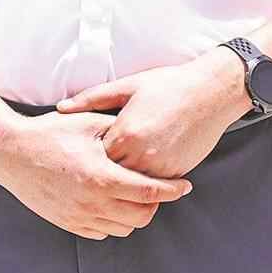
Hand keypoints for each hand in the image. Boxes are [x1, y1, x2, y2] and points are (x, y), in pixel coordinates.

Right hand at [0, 111, 192, 239]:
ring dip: (136, 213)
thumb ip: (119, 130)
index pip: (150, 192)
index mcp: (102, 178)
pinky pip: (103, 232)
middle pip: (142, 216)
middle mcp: (93, 203)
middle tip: (157, 186)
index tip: (185, 185)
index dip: (173, 190)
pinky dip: (115, 221)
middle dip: (155, 203)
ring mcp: (80, 216)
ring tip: (134, 193)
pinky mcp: (68, 223)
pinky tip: (112, 201)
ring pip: (124, 228)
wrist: (10, 153)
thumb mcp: (87, 123)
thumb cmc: (49, 132)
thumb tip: (146, 135)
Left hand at [55, 56, 249, 178]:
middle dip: (102, 174)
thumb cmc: (168, 85)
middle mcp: (141, 155)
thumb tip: (61, 108)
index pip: (95, 156)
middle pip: (111, 176)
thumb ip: (91, 99)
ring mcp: (160, 167)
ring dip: (123, 182)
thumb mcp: (127, 86)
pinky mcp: (176, 173)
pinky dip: (144, 183)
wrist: (211, 93)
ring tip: (113, 175)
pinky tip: (137, 173)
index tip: (78, 153)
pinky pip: (153, 187)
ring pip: (132, 187)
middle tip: (89, 172)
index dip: (86, 156)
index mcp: (125, 133)